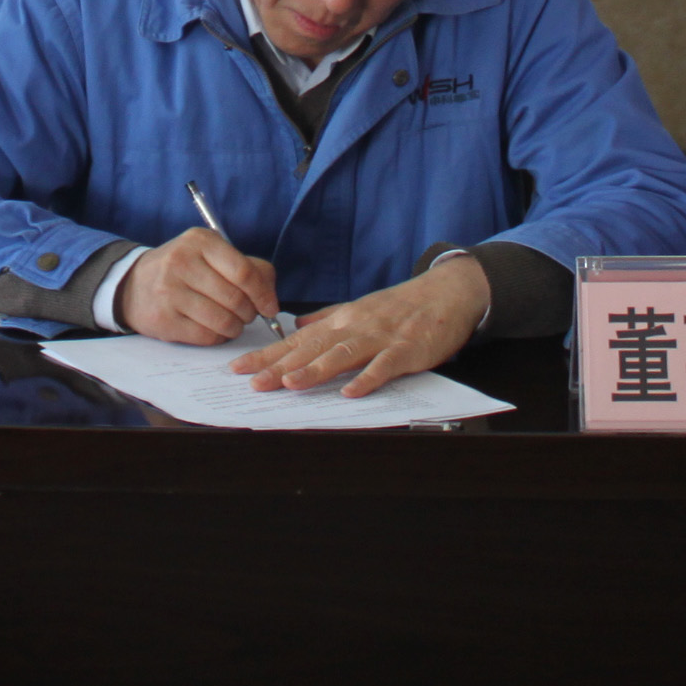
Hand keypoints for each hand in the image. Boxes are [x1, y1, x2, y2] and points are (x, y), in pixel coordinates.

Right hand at [119, 226, 281, 343]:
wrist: (134, 285)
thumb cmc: (184, 270)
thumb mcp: (211, 255)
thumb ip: (248, 267)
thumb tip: (270, 298)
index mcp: (200, 241)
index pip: (243, 271)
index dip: (263, 294)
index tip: (270, 307)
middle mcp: (181, 262)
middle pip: (235, 299)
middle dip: (249, 313)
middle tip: (247, 315)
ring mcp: (169, 292)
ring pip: (223, 320)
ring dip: (235, 327)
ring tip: (231, 323)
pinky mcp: (163, 319)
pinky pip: (207, 336)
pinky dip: (218, 337)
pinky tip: (214, 329)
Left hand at [232, 253, 489, 398]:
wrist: (445, 294)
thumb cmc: (401, 306)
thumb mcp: (359, 308)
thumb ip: (327, 317)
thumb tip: (297, 323)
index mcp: (341, 320)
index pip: (297, 340)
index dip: (268, 355)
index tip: (240, 368)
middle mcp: (354, 327)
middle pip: (312, 348)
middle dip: (280, 365)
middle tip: (252, 381)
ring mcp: (380, 338)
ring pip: (342, 354)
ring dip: (315, 369)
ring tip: (290, 383)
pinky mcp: (406, 349)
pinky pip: (384, 366)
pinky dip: (368, 379)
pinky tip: (351, 391)